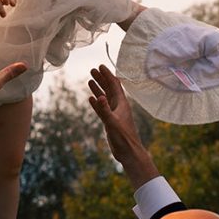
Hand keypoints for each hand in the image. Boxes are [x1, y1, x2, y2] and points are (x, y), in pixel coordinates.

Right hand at [87, 65, 158, 186]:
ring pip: (105, 97)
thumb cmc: (123, 137)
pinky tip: (91, 98)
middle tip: (92, 70)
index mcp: (121, 103)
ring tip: (90, 80)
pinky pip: (102, 108)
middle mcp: (118, 106)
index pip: (114, 85)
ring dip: (98, 88)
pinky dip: (96, 102)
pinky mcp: (110, 121)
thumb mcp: (112, 122)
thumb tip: (98, 97)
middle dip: (101, 79)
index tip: (100, 66)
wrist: (128, 151)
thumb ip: (104, 110)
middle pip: (109, 88)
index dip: (107, 75)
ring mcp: (114, 113)